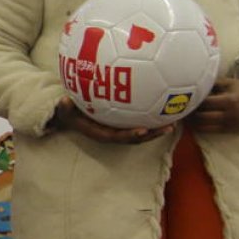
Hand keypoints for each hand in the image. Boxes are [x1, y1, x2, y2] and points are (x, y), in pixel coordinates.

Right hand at [52, 96, 173, 143]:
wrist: (68, 114)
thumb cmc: (66, 112)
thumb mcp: (62, 109)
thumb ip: (64, 107)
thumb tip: (64, 101)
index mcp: (100, 133)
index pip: (117, 137)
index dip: (131, 135)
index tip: (143, 131)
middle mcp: (112, 133)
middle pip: (136, 137)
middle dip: (153, 134)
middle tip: (169, 127)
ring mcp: (118, 128)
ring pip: (141, 130)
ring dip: (157, 127)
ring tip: (175, 119)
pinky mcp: (122, 121)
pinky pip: (139, 119)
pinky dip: (151, 115)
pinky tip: (164, 104)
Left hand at [185, 77, 238, 133]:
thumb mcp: (227, 82)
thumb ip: (211, 84)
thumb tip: (193, 85)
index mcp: (229, 100)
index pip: (205, 103)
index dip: (193, 101)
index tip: (183, 98)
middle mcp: (229, 114)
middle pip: (203, 116)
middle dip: (190, 113)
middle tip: (180, 109)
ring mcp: (230, 124)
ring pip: (205, 126)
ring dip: (192, 122)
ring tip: (184, 116)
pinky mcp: (230, 130)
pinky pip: (210, 131)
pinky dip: (199, 128)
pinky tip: (192, 123)